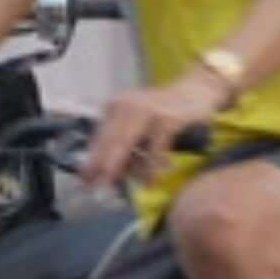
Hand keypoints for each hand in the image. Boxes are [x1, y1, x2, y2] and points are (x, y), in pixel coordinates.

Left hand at [78, 70, 223, 193]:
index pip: (98, 136)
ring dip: (121, 169)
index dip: (91, 160)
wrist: (196, 90)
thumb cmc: (164, 111)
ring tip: (118, 187)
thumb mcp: (138, 122)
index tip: (83, 180)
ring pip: (126, 145)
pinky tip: (150, 182)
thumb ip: (124, 142)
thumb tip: (110, 171)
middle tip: (94, 188)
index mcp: (116, 106)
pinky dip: (150, 168)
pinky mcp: (167, 119)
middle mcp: (127, 105)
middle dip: (99, 167)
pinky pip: (154, 150)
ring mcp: (147, 111)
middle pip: (108, 141)